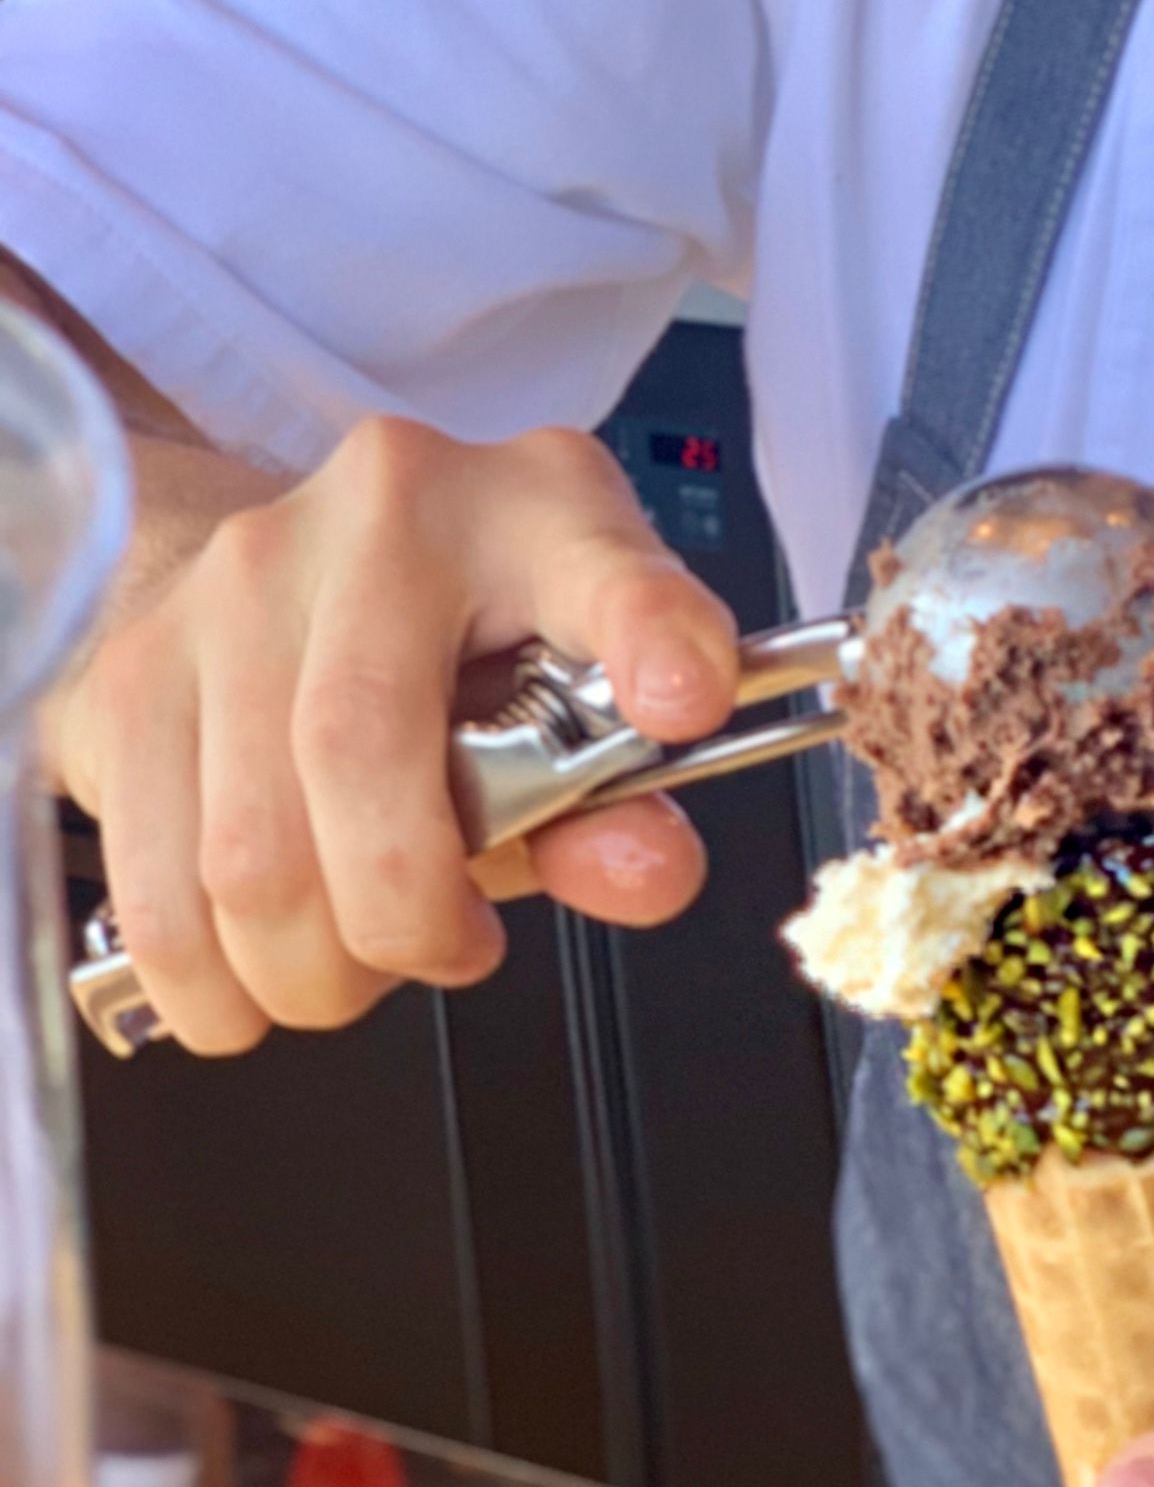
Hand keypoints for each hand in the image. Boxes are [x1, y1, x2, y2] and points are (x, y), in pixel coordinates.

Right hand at [51, 415, 731, 1052]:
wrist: (278, 573)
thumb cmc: (449, 644)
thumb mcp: (564, 699)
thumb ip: (616, 801)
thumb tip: (646, 870)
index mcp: (533, 509)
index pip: (603, 564)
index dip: (647, 632)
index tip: (685, 700)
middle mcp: (379, 515)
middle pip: (361, 753)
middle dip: (402, 914)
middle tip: (444, 951)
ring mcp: (235, 582)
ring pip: (249, 847)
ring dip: (309, 965)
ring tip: (350, 962)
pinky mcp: (134, 667)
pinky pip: (155, 880)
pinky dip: (211, 977)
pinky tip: (256, 974)